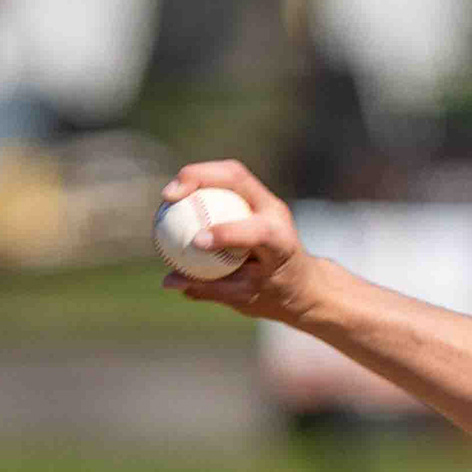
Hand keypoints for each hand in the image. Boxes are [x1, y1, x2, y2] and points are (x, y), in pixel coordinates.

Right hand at [158, 160, 322, 324]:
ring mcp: (266, 199)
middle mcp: (275, 212)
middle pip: (238, 178)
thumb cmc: (275, 294)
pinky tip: (175, 199)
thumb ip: (210, 288)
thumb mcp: (246, 299)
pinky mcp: (255, 196)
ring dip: (196, 175)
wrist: (303, 281)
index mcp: (281, 242)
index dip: (227, 232)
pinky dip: (199, 186)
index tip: (197, 241)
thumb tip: (168, 281)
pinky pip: (223, 183)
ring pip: (230, 172)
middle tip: (169, 196)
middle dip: (200, 178)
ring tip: (168, 195)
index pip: (257, 230)